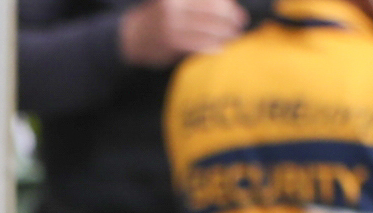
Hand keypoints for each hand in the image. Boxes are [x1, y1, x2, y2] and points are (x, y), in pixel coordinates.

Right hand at [118, 0, 246, 67]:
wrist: (130, 37)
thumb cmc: (159, 18)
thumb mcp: (173, 4)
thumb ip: (196, 4)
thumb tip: (228, 5)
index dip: (227, 4)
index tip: (238, 11)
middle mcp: (175, 6)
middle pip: (212, 10)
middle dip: (230, 18)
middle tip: (241, 24)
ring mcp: (172, 24)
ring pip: (207, 28)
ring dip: (224, 33)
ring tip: (234, 36)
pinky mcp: (171, 41)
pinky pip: (198, 44)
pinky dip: (211, 46)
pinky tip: (220, 48)